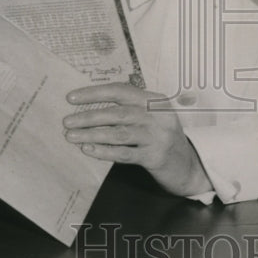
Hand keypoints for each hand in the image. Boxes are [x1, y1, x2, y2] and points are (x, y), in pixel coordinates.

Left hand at [63, 83, 212, 196]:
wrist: (191, 167)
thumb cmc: (164, 139)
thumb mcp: (153, 117)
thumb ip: (131, 109)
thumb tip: (90, 107)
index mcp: (155, 100)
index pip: (121, 91)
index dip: (94, 93)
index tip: (72, 98)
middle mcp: (158, 116)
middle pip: (117, 112)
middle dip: (88, 116)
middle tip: (67, 120)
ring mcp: (158, 137)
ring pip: (118, 132)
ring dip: (91, 133)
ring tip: (71, 136)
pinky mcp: (155, 157)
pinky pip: (124, 153)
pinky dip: (104, 151)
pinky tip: (88, 149)